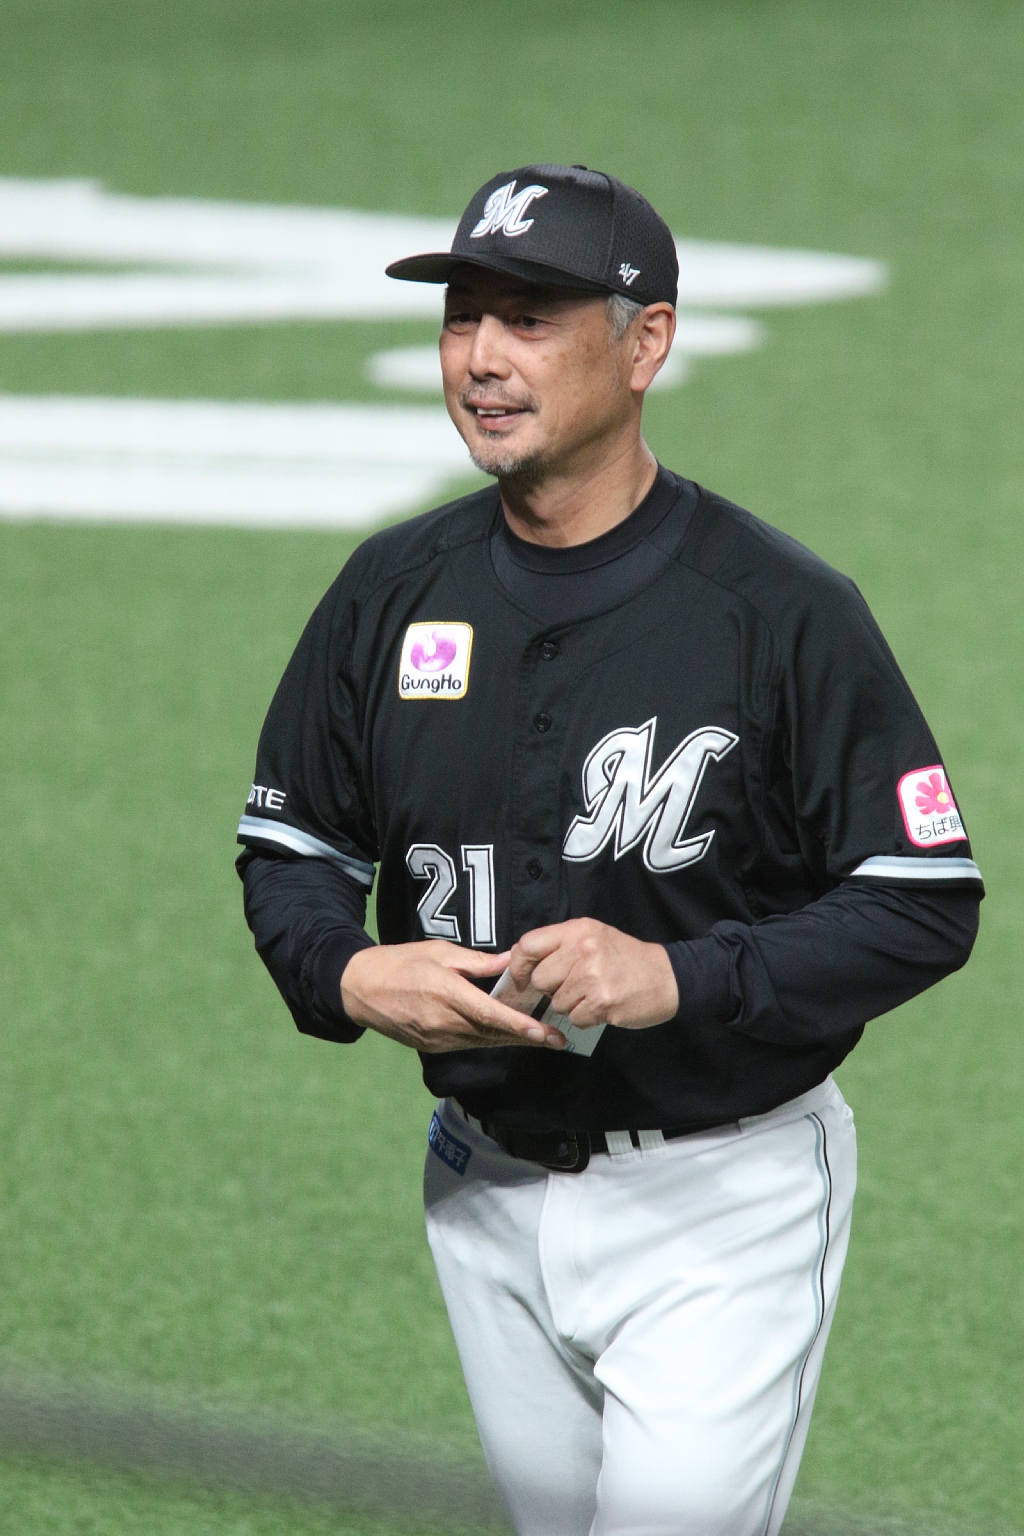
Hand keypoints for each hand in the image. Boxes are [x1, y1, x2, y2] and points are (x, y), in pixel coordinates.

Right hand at [340, 942, 567, 1052]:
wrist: (359, 989)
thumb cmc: (399, 962)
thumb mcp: (438, 951)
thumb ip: (476, 962)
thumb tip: (511, 961)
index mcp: (445, 994)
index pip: (490, 1014)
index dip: (520, 1025)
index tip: (545, 1032)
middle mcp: (443, 1022)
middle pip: (493, 1034)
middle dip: (527, 1038)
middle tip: (558, 1039)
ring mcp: (437, 1039)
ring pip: (483, 1042)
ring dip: (512, 1040)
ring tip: (541, 1038)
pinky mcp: (432, 1046)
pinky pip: (469, 1044)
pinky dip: (491, 1039)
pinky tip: (508, 1035)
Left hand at [508, 918, 678, 1031]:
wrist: (668, 977)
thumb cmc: (625, 958)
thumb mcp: (593, 936)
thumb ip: (559, 946)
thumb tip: (517, 962)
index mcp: (577, 930)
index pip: (528, 945)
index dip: (518, 965)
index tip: (522, 978)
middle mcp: (583, 950)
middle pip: (540, 980)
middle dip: (552, 988)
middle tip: (575, 985)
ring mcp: (593, 977)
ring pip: (556, 1002)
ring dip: (571, 1004)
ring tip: (593, 993)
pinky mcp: (603, 1003)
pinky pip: (574, 1018)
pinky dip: (585, 1017)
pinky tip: (602, 1005)